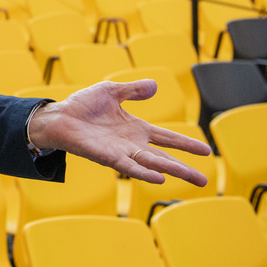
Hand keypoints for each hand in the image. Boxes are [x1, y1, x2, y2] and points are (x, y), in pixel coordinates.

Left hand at [27, 80, 210, 185]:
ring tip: (193, 179)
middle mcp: (132, 143)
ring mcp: (121, 151)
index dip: (185, 144)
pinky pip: (129, 166)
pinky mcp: (108, 157)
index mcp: (136, 128)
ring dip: (172, 171)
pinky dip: (144, 172)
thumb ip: (133, 90)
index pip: (167, 138)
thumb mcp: (112, 91)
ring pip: (152, 164)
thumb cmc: (83, 105)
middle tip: (204, 181)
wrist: (60, 116)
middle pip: (164, 157)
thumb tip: (155, 85)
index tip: (206, 151)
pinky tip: (160, 179)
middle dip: (184, 168)